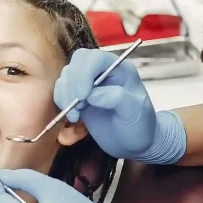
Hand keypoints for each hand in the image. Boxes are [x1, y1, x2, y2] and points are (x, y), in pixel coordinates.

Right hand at [53, 48, 185, 164]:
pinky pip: (62, 91)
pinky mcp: (78, 97)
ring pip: (66, 76)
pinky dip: (62, 103)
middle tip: (77, 106)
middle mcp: (102, 72)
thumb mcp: (135, 112)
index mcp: (119, 69)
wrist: (134, 143)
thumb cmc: (140, 125)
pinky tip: (74, 117)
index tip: (83, 96)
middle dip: (72, 83)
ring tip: (76, 116)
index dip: (85, 73)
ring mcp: (88, 83)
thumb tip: (92, 95)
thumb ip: (117, 98)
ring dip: (65, 95)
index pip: (96, 58)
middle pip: (78, 62)